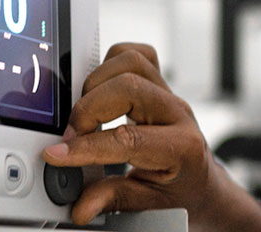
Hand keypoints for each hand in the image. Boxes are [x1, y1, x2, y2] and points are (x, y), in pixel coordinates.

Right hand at [42, 43, 215, 224]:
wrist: (202, 178)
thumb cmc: (180, 188)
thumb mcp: (150, 201)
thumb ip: (115, 199)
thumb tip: (82, 206)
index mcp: (181, 146)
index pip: (127, 139)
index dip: (85, 146)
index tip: (57, 153)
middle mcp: (177, 112)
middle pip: (128, 87)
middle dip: (89, 109)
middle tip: (72, 136)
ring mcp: (169, 93)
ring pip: (132, 62)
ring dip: (98, 83)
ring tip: (85, 114)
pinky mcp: (160, 82)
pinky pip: (138, 54)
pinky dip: (113, 63)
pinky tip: (101, 89)